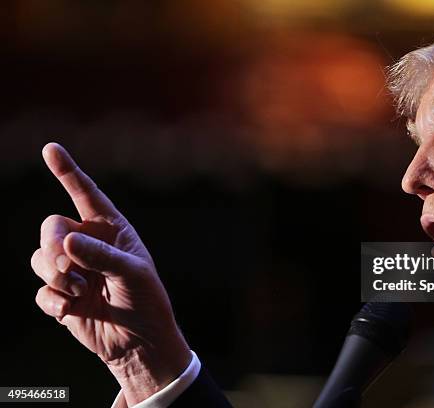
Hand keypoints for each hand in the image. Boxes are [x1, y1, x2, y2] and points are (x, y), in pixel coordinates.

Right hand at [32, 143, 190, 405]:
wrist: (139, 342)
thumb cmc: (146, 301)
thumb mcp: (134, 273)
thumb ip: (103, 256)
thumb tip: (68, 241)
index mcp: (111, 230)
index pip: (86, 195)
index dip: (68, 172)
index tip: (51, 148)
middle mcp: (88, 244)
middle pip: (51, 227)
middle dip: (53, 245)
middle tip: (68, 268)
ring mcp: (72, 270)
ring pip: (38, 258)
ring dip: (53, 275)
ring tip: (77, 291)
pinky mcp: (60, 296)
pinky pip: (40, 291)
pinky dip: (51, 301)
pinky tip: (70, 312)